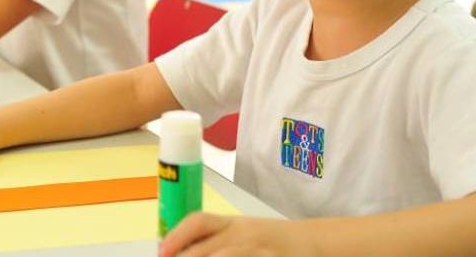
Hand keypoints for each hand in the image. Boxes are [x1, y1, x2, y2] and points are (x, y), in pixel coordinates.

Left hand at [159, 213, 314, 256]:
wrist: (314, 244)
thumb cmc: (268, 244)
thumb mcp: (240, 235)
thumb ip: (212, 241)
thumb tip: (172, 250)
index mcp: (231, 225)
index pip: (199, 222)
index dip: (177, 236)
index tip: (162, 253)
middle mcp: (244, 235)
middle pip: (209, 249)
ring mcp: (261, 251)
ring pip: (228, 256)